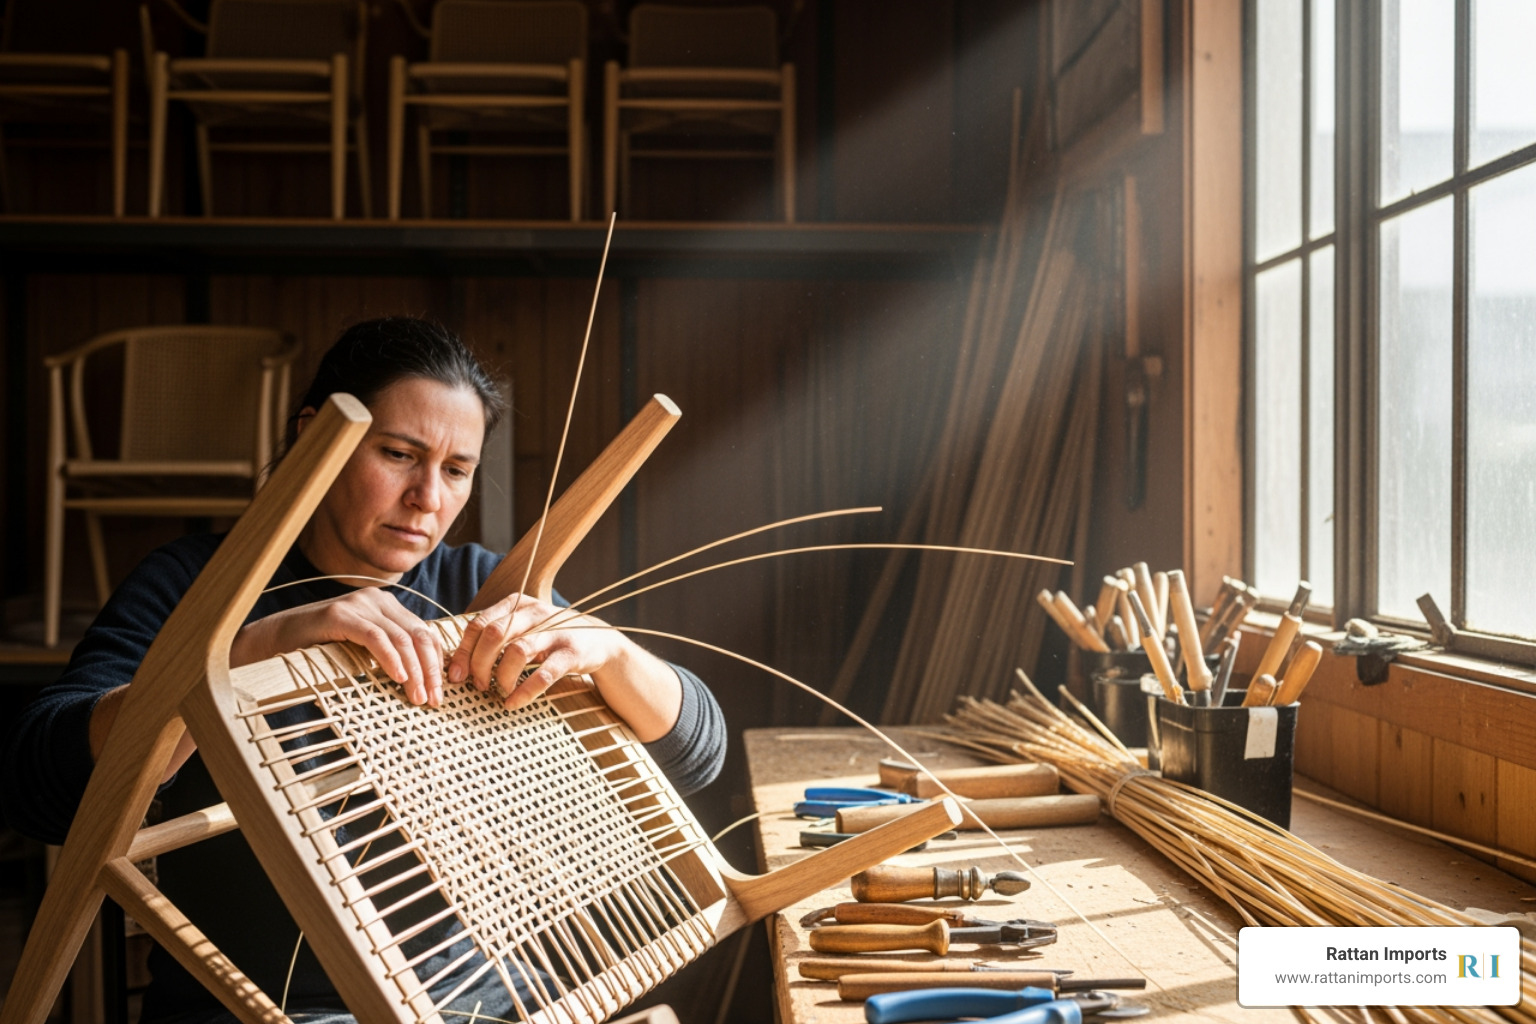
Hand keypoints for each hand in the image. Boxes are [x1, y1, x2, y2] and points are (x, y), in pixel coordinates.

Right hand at [232, 588, 446, 706]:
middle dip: (429, 670)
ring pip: (400, 638)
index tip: (440, 693)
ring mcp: (360, 604)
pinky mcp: (341, 614)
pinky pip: (375, 637)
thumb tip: (421, 681)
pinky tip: (397, 677)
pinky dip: (390, 658)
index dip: (436, 663)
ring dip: (413, 670)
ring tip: (417, 696)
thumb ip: (388, 654)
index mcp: (388, 607)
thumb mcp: (362, 649)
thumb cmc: (320, 648)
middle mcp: (378, 600)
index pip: (424, 634)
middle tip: (433, 700)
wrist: (276, 639)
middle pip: (418, 636)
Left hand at [447, 594, 681, 740]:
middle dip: (478, 663)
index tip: (456, 675)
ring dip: (501, 677)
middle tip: (477, 684)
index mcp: (516, 604)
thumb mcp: (522, 629)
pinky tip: (513, 703)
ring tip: (498, 691)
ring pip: (516, 652)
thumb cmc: (550, 640)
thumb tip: (457, 662)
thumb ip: (495, 636)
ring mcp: (554, 632)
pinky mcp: (571, 653)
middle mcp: (535, 612)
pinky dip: (524, 691)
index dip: (463, 651)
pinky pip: (543, 674)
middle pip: (494, 634)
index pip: (479, 624)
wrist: (599, 643)